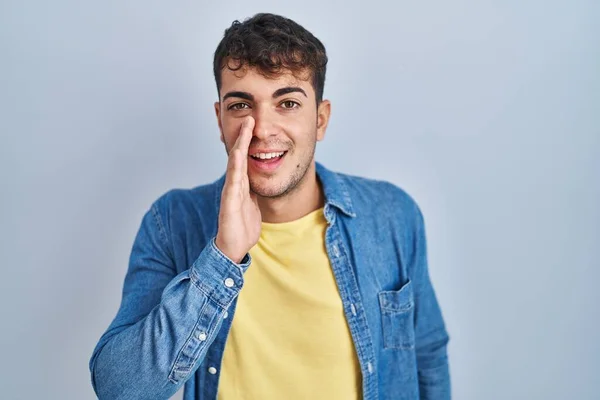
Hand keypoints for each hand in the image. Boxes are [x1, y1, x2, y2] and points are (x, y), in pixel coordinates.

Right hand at [215, 116, 261, 262]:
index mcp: (242, 183)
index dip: (247, 140)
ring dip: (239, 145)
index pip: (244, 156)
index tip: (252, 122)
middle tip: (248, 117)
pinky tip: (238, 156)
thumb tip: (262, 176)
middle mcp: (235, 184)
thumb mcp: (254, 201)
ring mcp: (231, 192)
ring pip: (234, 164)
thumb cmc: (242, 225)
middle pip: (237, 155)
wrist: (234, 247)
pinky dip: (235, 168)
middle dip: (242, 135)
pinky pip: (233, 183)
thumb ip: (255, 187)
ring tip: (245, 128)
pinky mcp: (229, 203)